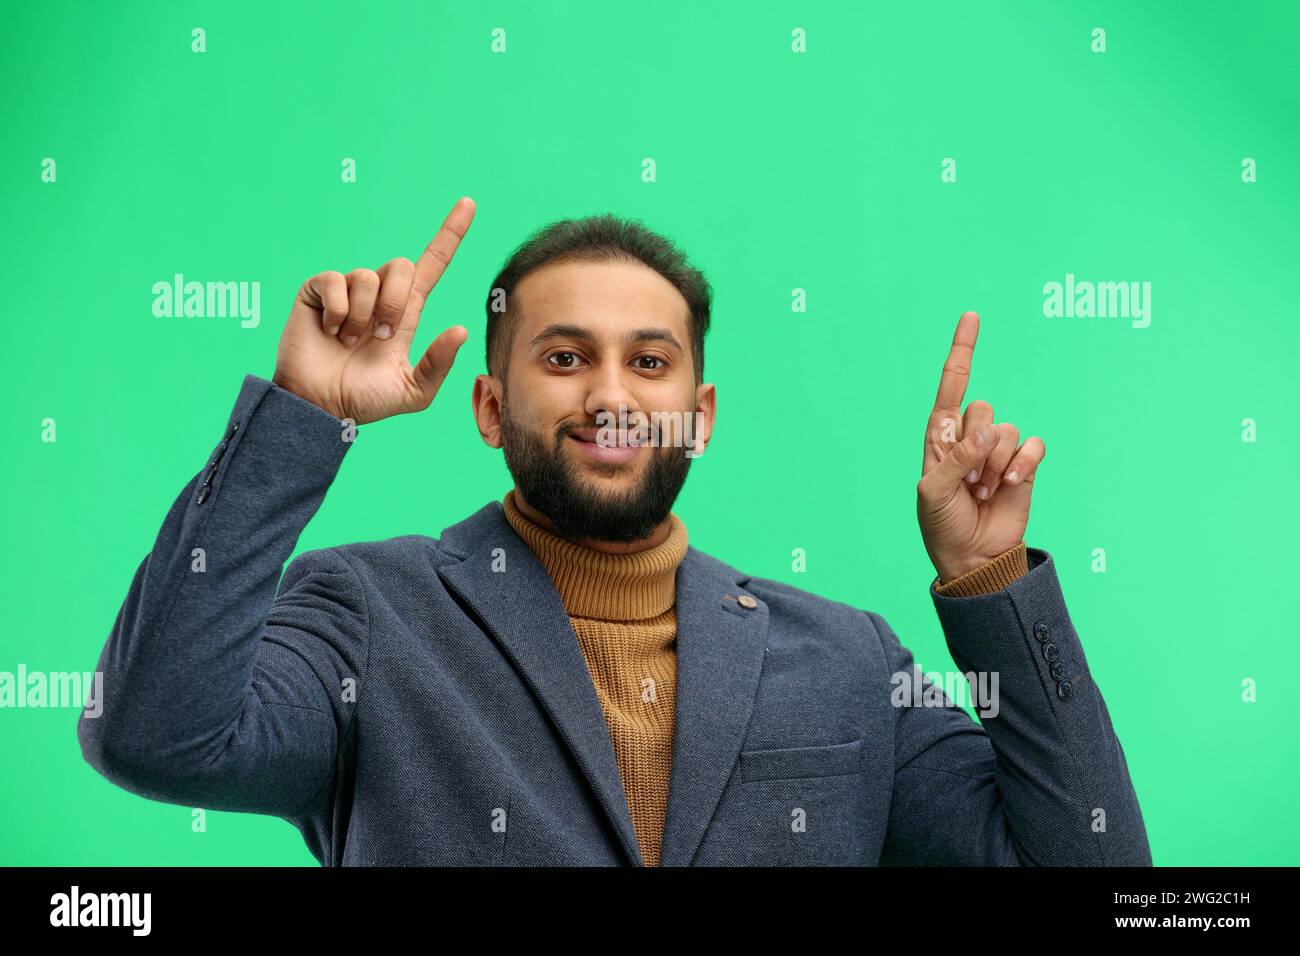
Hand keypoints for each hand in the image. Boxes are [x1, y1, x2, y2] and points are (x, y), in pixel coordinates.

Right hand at [272, 196, 476, 424]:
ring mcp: (347, 291)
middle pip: (401, 264)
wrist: (323, 408)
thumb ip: (438, 364)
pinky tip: (329, 331)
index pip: (431, 265)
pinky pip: (335, 280)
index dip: (449, 235)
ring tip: (349, 341)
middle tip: (380, 337)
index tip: (469, 203)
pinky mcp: (317, 291)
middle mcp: (378, 295)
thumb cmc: (365, 400)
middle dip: (395, 303)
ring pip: (368, 276)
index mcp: (405, 313)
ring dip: (363, 316)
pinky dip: (338, 311)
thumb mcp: (413, 391)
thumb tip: (461, 330)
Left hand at [917, 312, 1046, 584]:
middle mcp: (970, 437)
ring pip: (1007, 429)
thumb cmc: (943, 524)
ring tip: (983, 491)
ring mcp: (998, 450)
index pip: (951, 387)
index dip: (962, 352)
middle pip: (982, 409)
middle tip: (967, 482)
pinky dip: (1022, 463)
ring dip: (995, 463)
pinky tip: (1009, 484)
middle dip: (974, 448)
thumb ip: (956, 458)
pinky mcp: (1024, 464)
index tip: (971, 317)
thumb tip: (988, 432)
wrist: (975, 557)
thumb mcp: (934, 492)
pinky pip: (1032, 444)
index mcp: (940, 437)